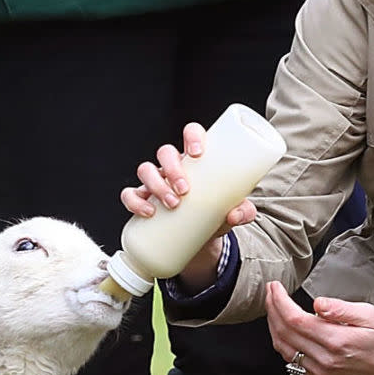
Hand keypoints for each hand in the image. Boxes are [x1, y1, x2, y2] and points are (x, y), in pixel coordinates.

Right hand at [119, 122, 258, 286]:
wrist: (201, 240)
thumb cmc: (217, 215)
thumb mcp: (233, 212)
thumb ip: (243, 211)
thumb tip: (237, 213)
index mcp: (196, 160)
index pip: (191, 134)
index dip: (192, 136)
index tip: (197, 154)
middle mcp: (174, 166)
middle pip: (165, 152)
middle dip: (172, 169)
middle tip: (185, 191)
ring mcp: (156, 182)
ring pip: (146, 169)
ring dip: (156, 184)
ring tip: (173, 204)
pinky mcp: (143, 200)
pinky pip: (130, 194)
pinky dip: (135, 201)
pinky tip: (148, 212)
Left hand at [265, 283, 373, 374]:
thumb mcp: (369, 314)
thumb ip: (340, 309)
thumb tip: (317, 303)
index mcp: (336, 341)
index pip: (295, 320)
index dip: (280, 301)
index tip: (275, 287)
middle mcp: (325, 360)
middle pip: (284, 333)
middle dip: (272, 309)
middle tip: (270, 291)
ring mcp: (321, 371)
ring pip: (284, 347)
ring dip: (273, 325)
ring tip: (273, 306)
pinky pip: (292, 359)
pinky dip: (282, 341)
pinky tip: (283, 328)